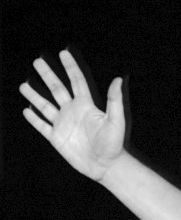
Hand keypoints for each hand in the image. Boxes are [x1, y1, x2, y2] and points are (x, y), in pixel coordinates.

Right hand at [20, 50, 126, 181]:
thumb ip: (115, 100)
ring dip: (34, 96)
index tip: (63, 53)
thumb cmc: (114, 144)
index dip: (70, 67)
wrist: (106, 166)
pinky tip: (26, 110)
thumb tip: (118, 78)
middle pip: (57, 89)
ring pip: (45, 106)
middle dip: (47, 75)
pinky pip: (42, 126)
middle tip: (37, 61)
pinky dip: (33, 119)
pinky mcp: (56, 138)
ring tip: (23, 85)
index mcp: (86, 106)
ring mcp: (63, 124)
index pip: (76, 81)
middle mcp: (72, 112)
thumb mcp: (116, 121)